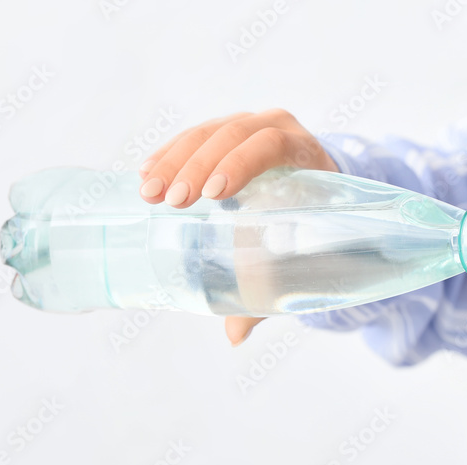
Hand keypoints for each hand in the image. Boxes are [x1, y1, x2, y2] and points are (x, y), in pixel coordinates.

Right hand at [137, 109, 338, 345]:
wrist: (321, 190)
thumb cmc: (314, 225)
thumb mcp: (304, 250)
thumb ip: (275, 286)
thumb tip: (236, 335)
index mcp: (306, 153)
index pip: (272, 145)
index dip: (241, 164)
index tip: (214, 194)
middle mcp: (278, 129)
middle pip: (232, 135)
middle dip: (197, 166)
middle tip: (171, 200)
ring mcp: (249, 126)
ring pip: (206, 133)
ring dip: (174, 161)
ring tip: (148, 191)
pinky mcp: (224, 132)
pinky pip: (192, 136)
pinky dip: (168, 155)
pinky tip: (145, 174)